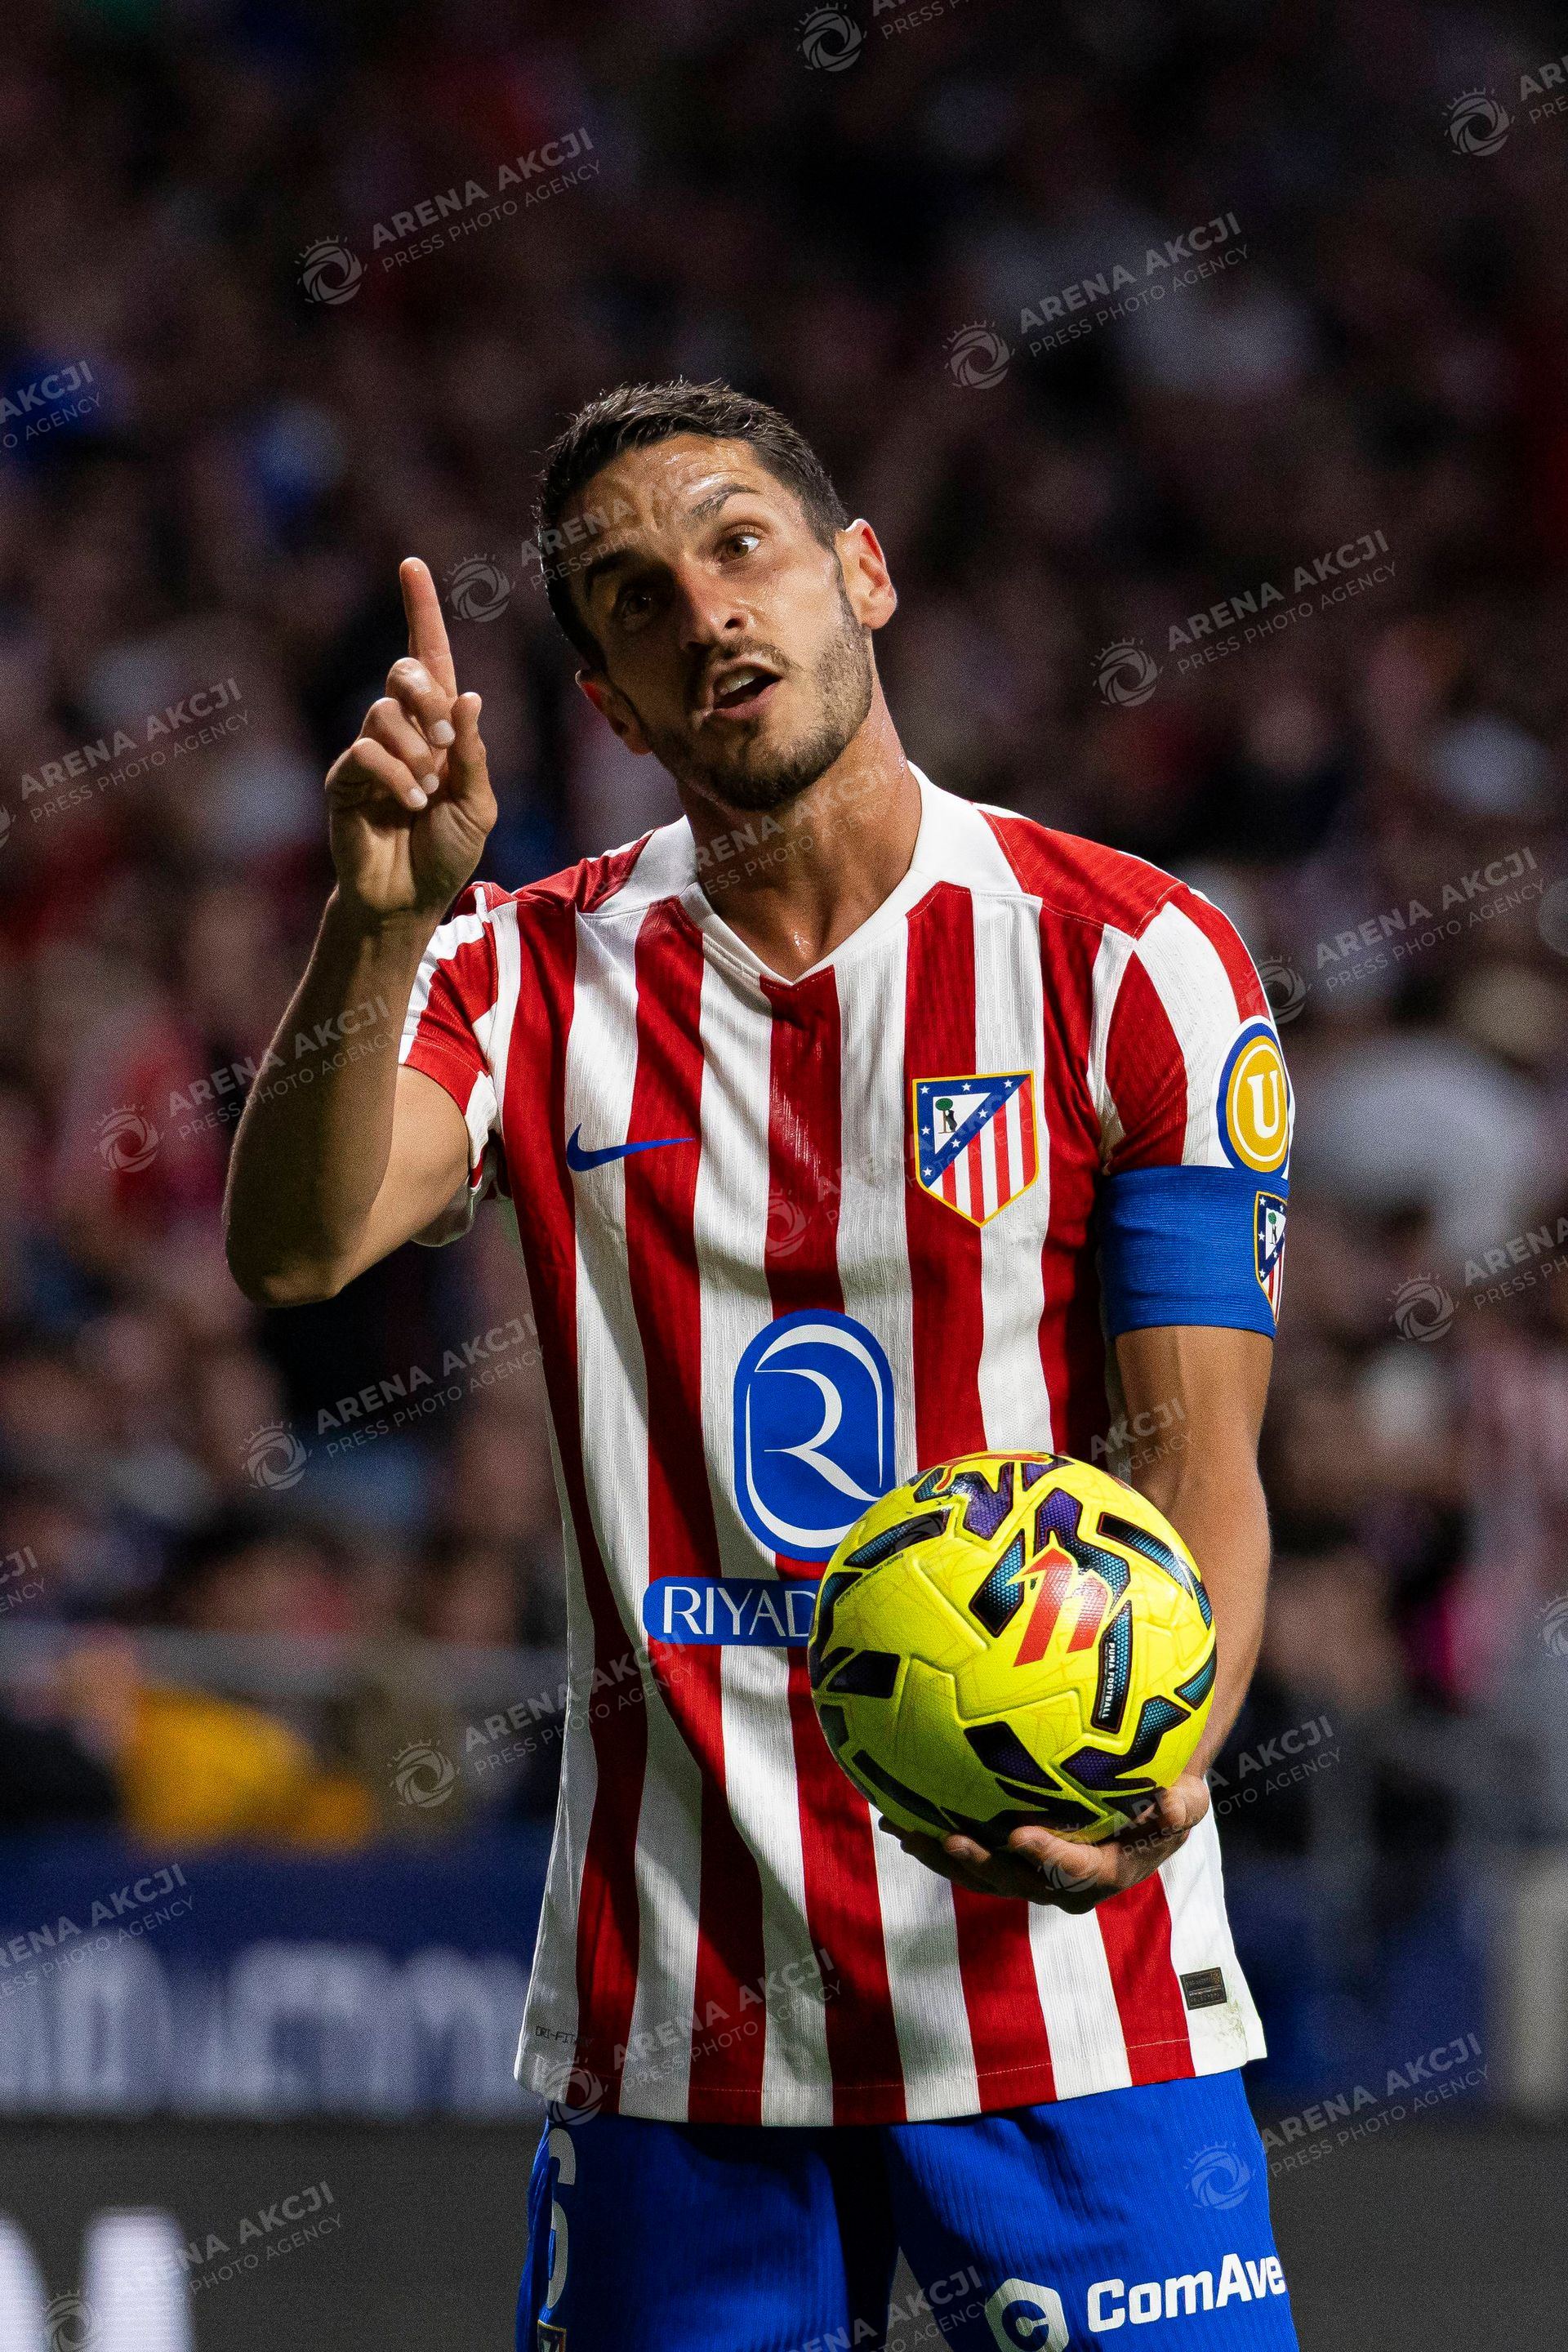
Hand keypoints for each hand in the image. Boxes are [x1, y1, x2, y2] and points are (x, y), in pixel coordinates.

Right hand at [325, 558, 497, 924]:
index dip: (420, 610)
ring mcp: (370, 750)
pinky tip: (409, 804)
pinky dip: (395, 775)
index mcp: (440, 728)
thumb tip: (468, 697)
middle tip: (446, 747)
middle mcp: (402, 729)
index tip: (412, 565)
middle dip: (427, 697)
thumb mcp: (478, 804)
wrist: (410, 898)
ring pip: (384, 711)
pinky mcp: (345, 778)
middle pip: (403, 671)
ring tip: (426, 792)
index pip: (429, 657)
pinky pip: (366, 751)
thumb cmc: (447, 851)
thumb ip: (474, 753)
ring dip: (416, 751)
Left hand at [880, 1773, 1209, 1911]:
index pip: (1076, 1871)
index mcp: (1104, 1872)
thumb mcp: (1186, 1800)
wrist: (1142, 1805)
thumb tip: (1171, 1803)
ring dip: (941, 1856)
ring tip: (903, 1830)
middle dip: (981, 1864)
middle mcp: (1061, 1884)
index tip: (1021, 1834)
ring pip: (982, 1874)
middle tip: (949, 1840)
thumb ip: (1180, 1805)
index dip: (1049, 1856)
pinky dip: (934, 1840)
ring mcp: (1030, 1874)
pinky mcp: (1008, 1860)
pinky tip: (898, 1817)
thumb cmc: (1166, 1797)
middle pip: (1017, 1881)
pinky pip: (969, 1856)